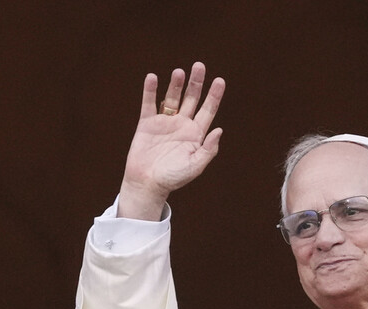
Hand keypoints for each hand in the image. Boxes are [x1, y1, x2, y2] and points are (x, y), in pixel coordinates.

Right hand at [118, 62, 225, 219]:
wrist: (147, 184)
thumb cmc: (173, 178)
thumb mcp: (195, 166)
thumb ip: (208, 150)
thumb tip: (219, 130)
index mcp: (196, 134)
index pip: (208, 110)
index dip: (214, 96)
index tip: (220, 80)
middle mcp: (182, 125)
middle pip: (192, 99)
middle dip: (196, 83)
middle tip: (199, 65)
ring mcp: (165, 122)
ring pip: (172, 98)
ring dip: (176, 84)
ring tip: (179, 72)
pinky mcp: (147, 123)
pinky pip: (149, 103)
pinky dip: (150, 90)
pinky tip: (153, 78)